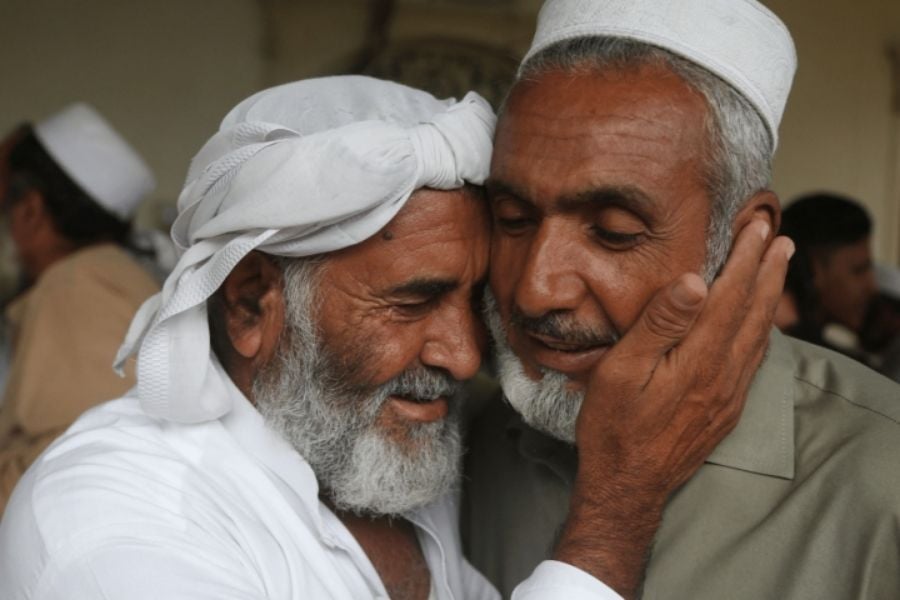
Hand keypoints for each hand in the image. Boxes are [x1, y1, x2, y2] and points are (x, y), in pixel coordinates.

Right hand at [554, 220, 793, 598]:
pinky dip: (761, 330)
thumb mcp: (621, 371)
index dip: (745, 259)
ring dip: (770, 297)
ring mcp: (728, 395)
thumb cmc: (614, 427)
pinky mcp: (725, 410)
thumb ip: (659, 326)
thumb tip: (694, 282)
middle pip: (754, 312)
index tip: (756, 227)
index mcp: (698, 360)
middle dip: (768, 270)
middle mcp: (723, 375)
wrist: (628, 486)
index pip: (729, 297)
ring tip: (778, 268)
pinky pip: (753, 360)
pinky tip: (759, 324)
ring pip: (758, 335)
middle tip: (777, 236)